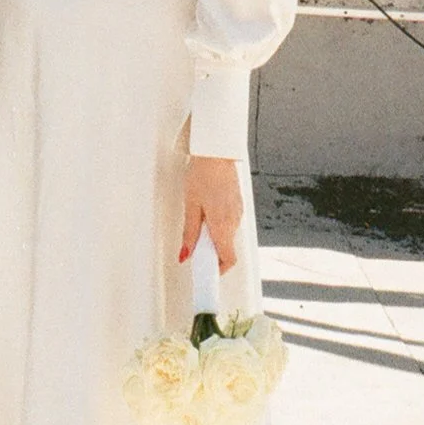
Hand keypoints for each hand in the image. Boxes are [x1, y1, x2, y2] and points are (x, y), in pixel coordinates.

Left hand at [180, 155, 242, 275]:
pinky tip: (207, 212)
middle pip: (226, 247)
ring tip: (198, 222)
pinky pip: (229, 222)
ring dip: (214, 236)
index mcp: (222, 225)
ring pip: (227, 234)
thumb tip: (185, 254)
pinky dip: (219, 224)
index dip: (218, 270)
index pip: (228, 259)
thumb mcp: (190, 205)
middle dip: (211, 251)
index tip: (206, 272)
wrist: (216, 151)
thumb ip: (189, 233)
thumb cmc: (203, 174)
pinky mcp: (237, 203)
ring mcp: (238, 212)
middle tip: (194, 247)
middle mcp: (234, 221)